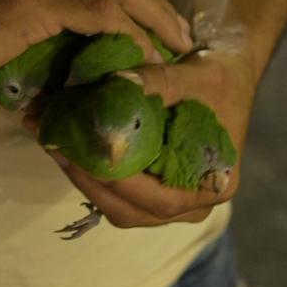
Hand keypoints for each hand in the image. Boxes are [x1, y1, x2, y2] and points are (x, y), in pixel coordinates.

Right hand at [0, 0, 193, 91]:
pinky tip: (142, 57)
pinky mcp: (26, 0)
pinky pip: (98, 13)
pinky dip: (127, 34)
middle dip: (154, 0)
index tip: (155, 18)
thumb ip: (25, 13)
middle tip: (181, 33)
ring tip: (175, 48)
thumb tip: (64, 49)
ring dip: (152, 18)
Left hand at [29, 47, 257, 228]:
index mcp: (215, 185)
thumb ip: (157, 82)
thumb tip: (115, 83)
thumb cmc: (218, 77)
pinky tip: (69, 149)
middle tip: (60, 151)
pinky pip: (119, 196)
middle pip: (134, 212)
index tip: (88, 158)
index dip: (121, 185)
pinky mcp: (154, 190)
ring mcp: (174, 202)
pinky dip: (93, 177)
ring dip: (86, 182)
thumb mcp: (193, 75)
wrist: (229, 74)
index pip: (162, 201)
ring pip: (120, 209)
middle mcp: (195, 203)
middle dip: (92, 184)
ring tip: (57, 147)